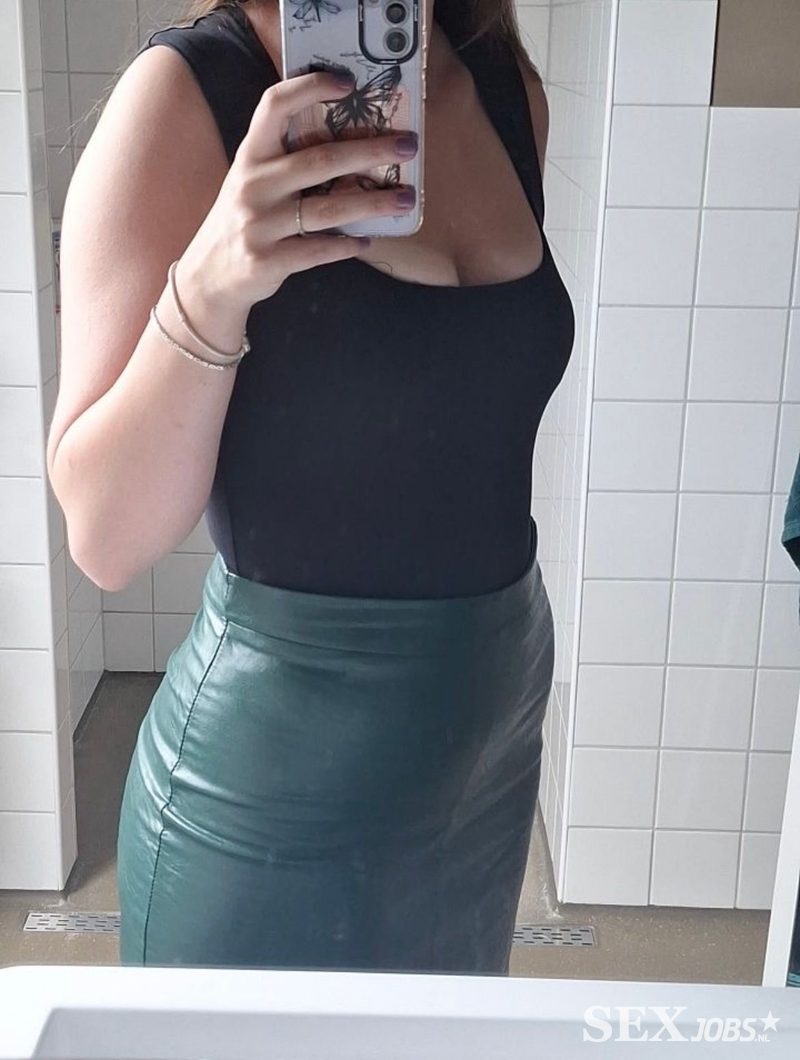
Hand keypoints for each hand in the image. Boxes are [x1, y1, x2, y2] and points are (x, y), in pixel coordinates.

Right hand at [181, 69, 417, 308]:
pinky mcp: (268, 260)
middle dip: (370, 151)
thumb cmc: (245, 220)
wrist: (210, 274)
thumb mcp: (253, 181)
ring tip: (406, 199)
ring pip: (328, 209)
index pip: (275, 106)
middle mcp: (253, 185)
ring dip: (373, 204)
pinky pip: (319, 250)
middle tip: (407, 147)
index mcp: (251, 155)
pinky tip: (368, 240)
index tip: (348, 82)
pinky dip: (347, 245)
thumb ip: (287, 160)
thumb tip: (351, 141)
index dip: (310, 88)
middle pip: (319, 160)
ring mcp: (259, 225)